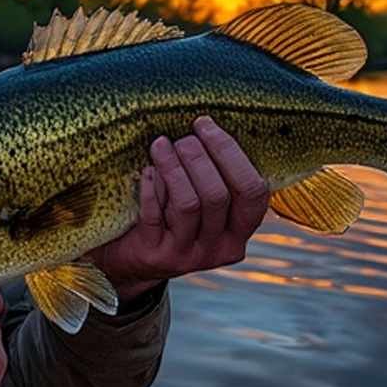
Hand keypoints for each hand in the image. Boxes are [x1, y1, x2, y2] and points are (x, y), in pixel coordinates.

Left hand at [91, 116, 268, 301]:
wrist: (133, 262)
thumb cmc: (171, 218)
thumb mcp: (202, 205)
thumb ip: (214, 177)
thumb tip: (206, 124)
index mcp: (240, 231)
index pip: (253, 192)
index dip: (230, 153)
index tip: (205, 125)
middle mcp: (220, 248)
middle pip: (218, 195)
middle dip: (199, 157)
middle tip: (182, 138)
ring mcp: (189, 256)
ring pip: (188, 204)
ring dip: (173, 167)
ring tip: (160, 145)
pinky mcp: (158, 256)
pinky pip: (154, 215)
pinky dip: (151, 187)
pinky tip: (146, 170)